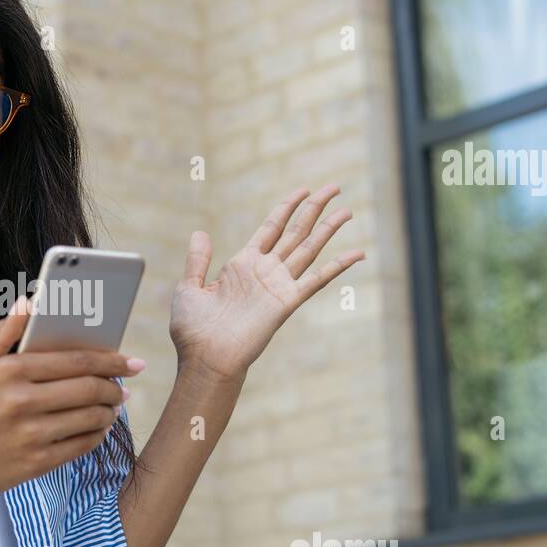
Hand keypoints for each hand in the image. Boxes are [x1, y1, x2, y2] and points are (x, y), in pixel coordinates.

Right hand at [0, 296, 142, 508]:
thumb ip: (1, 333)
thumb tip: (28, 303)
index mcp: (9, 371)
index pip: (75, 360)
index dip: (110, 360)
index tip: (131, 361)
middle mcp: (22, 401)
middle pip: (89, 388)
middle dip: (115, 387)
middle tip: (124, 386)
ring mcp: (30, 434)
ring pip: (90, 418)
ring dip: (110, 412)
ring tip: (113, 407)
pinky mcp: (36, 462)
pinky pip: (81, 446)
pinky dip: (97, 435)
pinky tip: (98, 428)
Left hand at [170, 185, 364, 380]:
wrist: (204, 358)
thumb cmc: (193, 330)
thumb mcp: (189, 287)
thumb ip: (197, 260)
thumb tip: (200, 232)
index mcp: (242, 264)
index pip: (271, 227)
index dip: (287, 207)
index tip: (303, 190)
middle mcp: (264, 271)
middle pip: (296, 231)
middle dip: (315, 208)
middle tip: (334, 187)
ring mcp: (277, 285)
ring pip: (309, 248)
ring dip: (328, 228)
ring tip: (347, 210)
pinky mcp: (286, 302)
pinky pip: (317, 280)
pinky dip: (338, 266)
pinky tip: (357, 253)